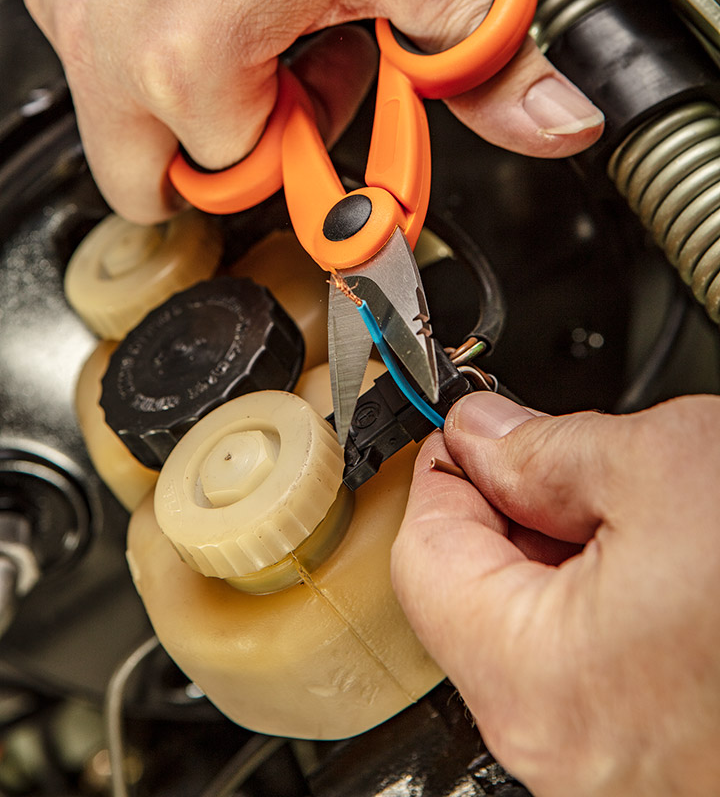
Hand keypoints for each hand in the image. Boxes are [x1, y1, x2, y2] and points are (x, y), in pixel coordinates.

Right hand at [0, 0, 602, 222]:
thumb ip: (483, 59)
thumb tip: (549, 123)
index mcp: (193, 65)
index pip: (243, 180)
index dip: (303, 138)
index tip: (328, 86)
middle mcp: (104, 44)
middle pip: (147, 181)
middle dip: (216, 151)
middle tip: (270, 78)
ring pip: (113, 105)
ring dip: (181, 81)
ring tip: (237, 1)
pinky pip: (76, 21)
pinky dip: (131, 14)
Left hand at [392, 392, 719, 796]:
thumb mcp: (669, 468)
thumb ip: (546, 446)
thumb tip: (485, 431)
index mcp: (540, 678)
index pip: (423, 552)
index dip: (443, 469)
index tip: (470, 428)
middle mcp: (561, 749)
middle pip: (469, 596)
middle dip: (503, 508)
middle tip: (547, 451)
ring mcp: (609, 770)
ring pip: (527, 633)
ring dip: (554, 554)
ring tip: (620, 504)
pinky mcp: (655, 766)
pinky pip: (584, 669)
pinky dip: (599, 603)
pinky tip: (654, 560)